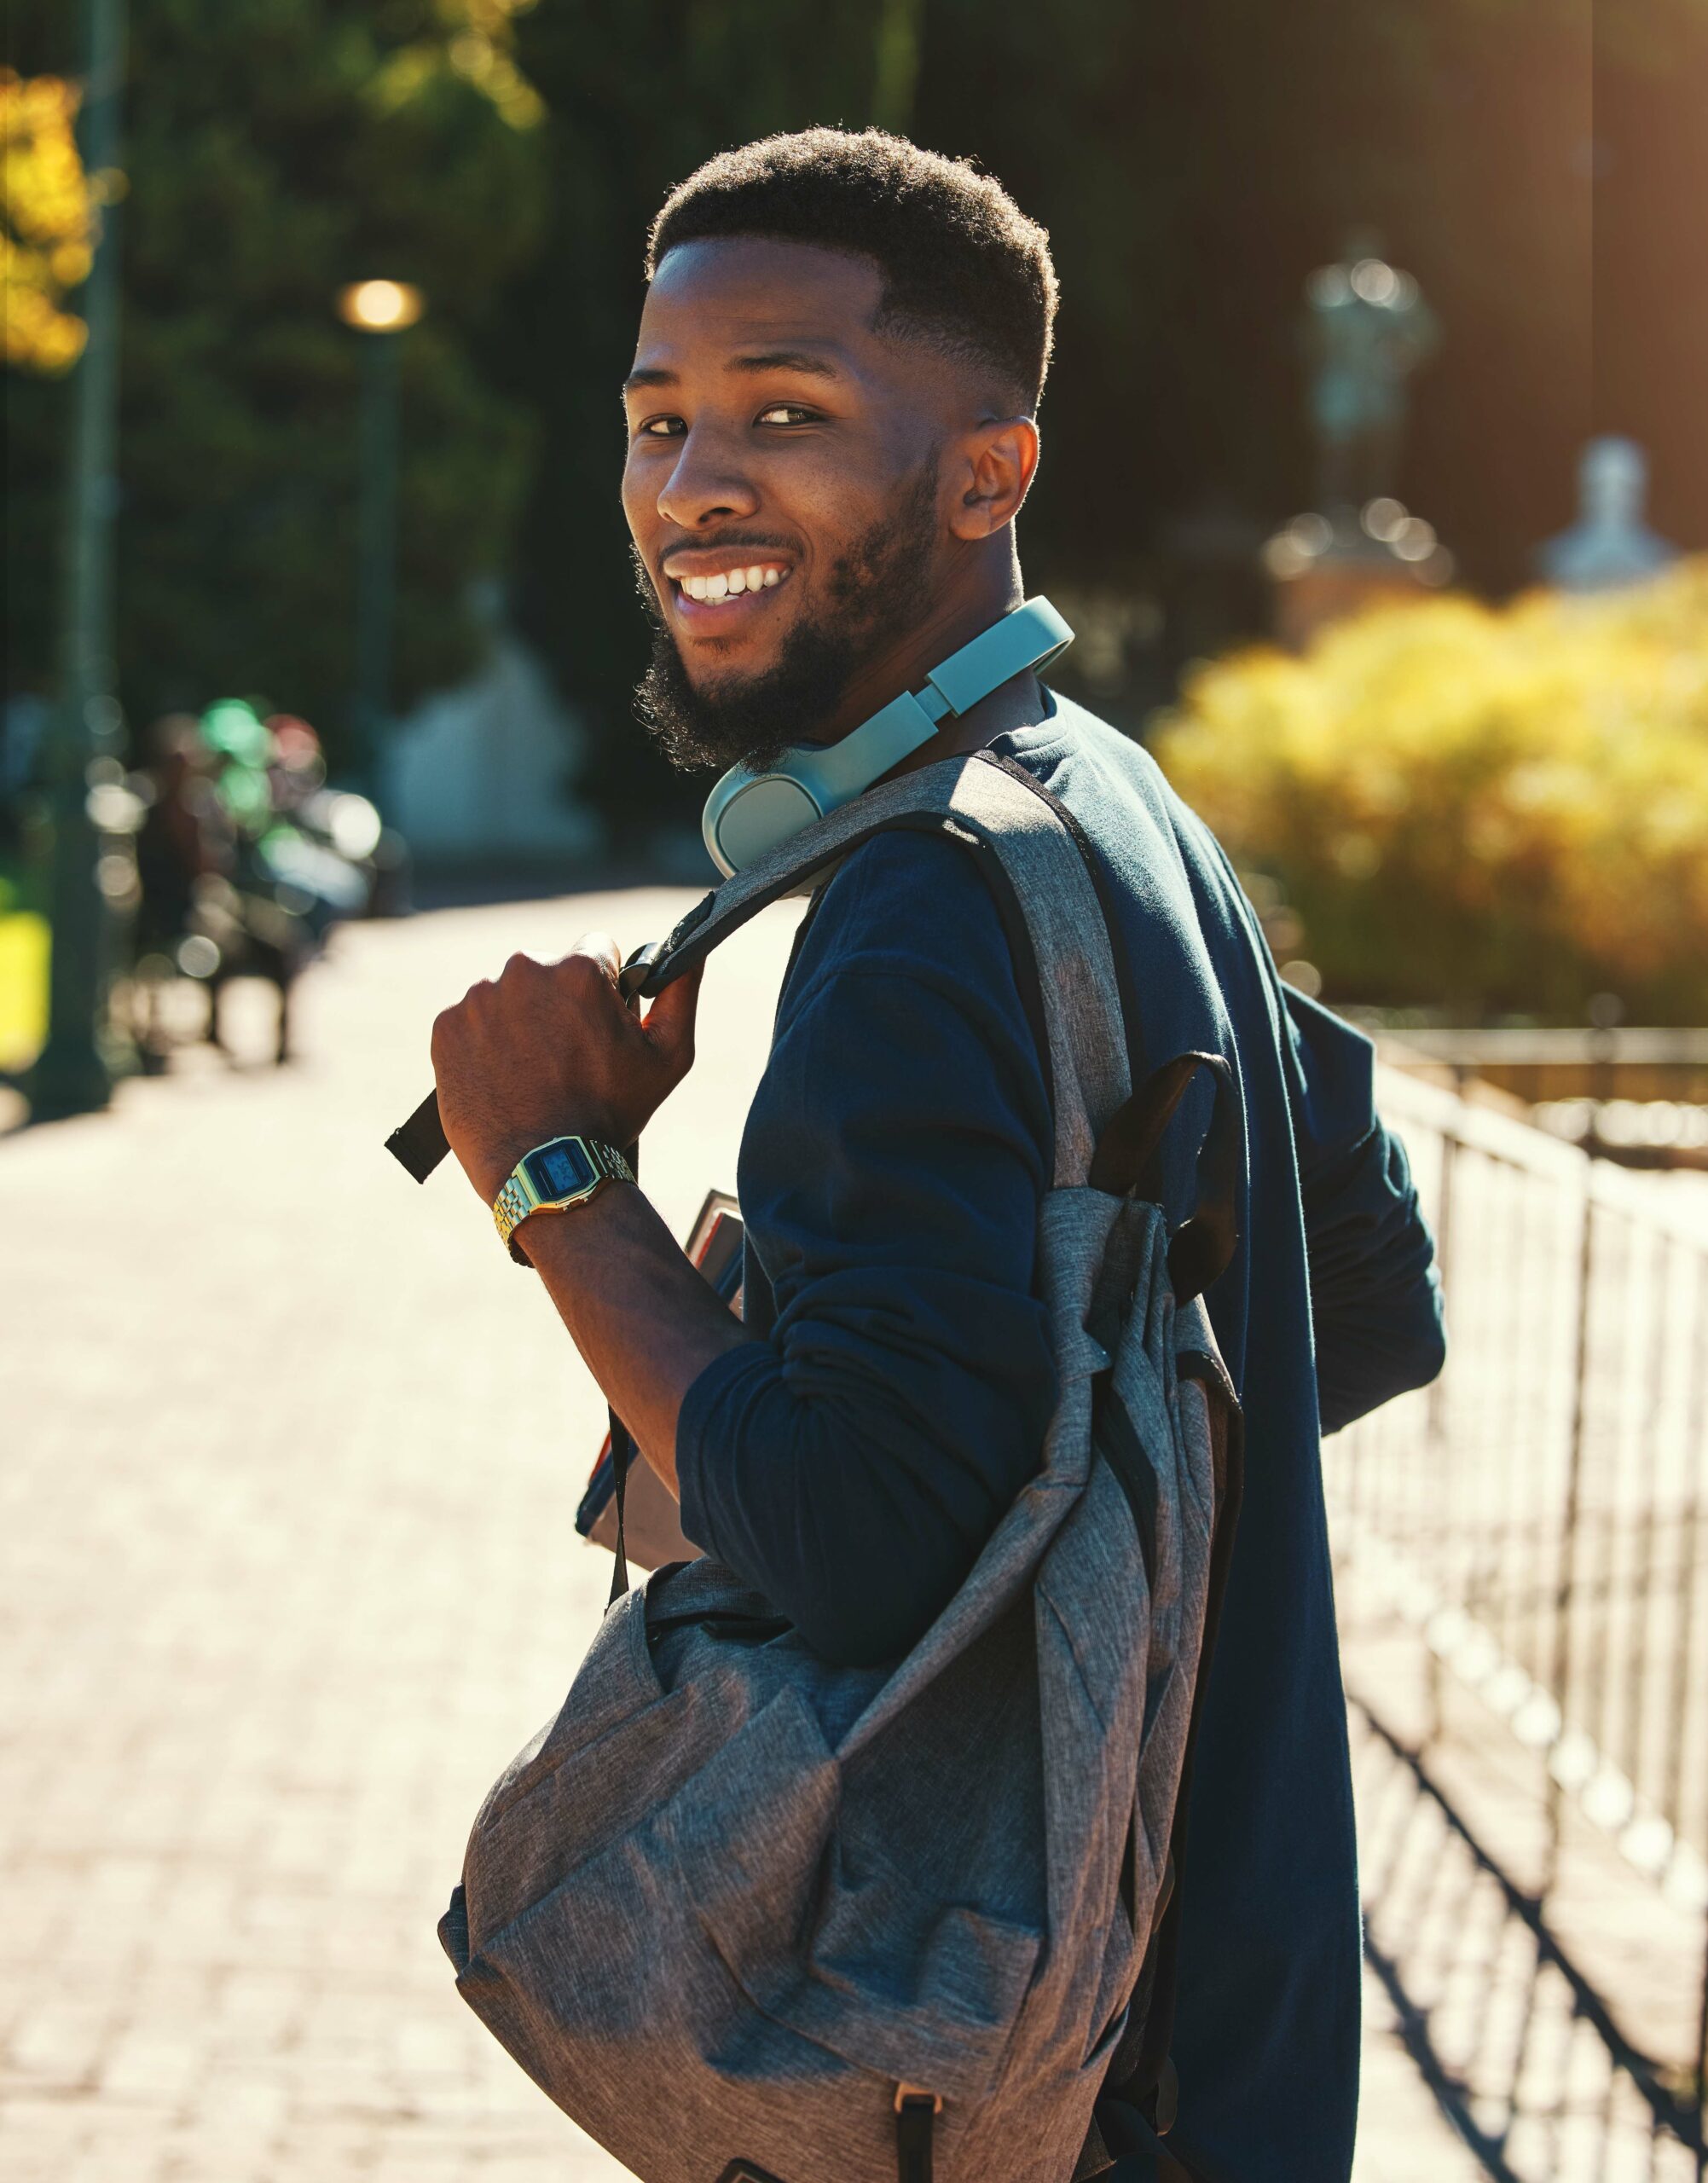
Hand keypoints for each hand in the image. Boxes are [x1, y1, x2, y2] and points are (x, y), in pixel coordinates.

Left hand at [429, 932, 702, 1201]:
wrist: (546, 1171)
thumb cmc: (611, 1114)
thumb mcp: (668, 1056)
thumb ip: (680, 992)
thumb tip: (691, 953)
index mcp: (578, 969)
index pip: (596, 951)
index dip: (604, 989)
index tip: (598, 1025)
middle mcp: (523, 971)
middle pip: (548, 973)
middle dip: (558, 1005)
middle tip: (567, 1059)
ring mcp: (478, 1000)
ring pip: (507, 998)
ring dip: (520, 1024)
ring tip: (533, 1075)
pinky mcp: (446, 1029)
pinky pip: (469, 1025)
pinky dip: (483, 1046)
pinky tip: (503, 1080)